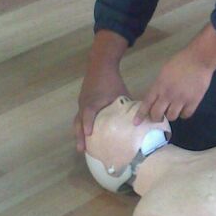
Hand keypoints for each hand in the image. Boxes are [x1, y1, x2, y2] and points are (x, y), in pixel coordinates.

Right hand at [74, 31, 129, 151]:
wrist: (100, 66)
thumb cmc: (112, 81)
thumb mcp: (121, 93)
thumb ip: (127, 107)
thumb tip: (138, 120)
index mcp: (93, 101)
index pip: (88, 113)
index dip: (88, 124)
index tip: (88, 134)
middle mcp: (84, 104)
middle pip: (79, 122)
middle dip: (80, 136)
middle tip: (82, 149)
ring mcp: (81, 103)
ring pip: (77, 120)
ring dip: (78, 133)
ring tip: (82, 146)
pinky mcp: (82, 102)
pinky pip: (79, 116)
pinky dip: (80, 126)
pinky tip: (84, 134)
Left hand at [135, 24, 215, 124]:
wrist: (199, 59)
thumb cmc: (180, 62)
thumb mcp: (163, 72)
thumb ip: (158, 86)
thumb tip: (155, 99)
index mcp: (159, 85)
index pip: (146, 104)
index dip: (140, 115)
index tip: (136, 123)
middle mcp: (168, 95)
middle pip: (157, 114)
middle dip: (156, 117)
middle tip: (160, 116)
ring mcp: (181, 99)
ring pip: (171, 117)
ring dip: (171, 114)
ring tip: (174, 108)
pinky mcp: (193, 102)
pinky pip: (185, 115)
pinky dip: (184, 114)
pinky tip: (184, 108)